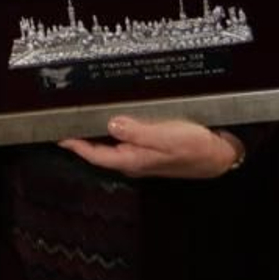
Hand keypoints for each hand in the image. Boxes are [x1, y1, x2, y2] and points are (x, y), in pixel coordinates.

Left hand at [60, 116, 242, 178]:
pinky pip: (126, 140)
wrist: (220, 155)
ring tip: (82, 118)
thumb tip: (111, 123)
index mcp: (133, 160)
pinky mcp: (151, 150)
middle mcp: (134, 161)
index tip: (58, 135)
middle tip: (65, 122)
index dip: (75, 145)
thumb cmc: (196, 147)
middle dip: (82, 138)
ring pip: (112, 146)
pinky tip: (115, 120)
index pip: (95, 155)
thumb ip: (136, 131)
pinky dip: (115, 130)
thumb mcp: (165, 136)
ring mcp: (142, 157)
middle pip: (100, 151)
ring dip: (97, 133)